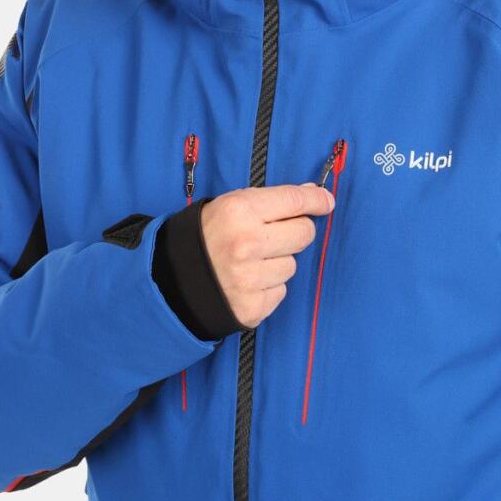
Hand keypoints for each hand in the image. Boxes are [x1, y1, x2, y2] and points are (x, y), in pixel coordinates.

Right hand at [200, 183, 335, 329]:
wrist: (174, 277)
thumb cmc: (208, 234)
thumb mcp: (231, 205)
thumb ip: (272, 200)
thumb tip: (313, 194)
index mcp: (240, 211)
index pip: (295, 201)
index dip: (316, 199)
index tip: (326, 201)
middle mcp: (247, 244)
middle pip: (304, 234)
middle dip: (296, 231)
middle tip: (275, 234)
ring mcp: (249, 278)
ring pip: (292, 265)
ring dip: (278, 262)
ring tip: (252, 260)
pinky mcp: (252, 306)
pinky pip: (280, 291)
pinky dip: (269, 285)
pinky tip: (248, 280)